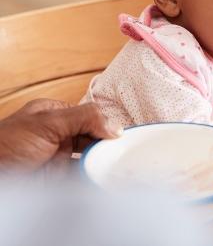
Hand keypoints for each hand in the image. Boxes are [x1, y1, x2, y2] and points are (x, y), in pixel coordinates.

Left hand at [0, 99, 122, 173]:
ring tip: (116, 164)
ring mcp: (58, 156)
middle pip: (92, 135)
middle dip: (106, 142)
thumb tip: (115, 126)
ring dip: (102, 160)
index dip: (106, 123)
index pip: (90, 114)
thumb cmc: (5, 145)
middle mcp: (58, 133)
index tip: (120, 134)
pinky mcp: (57, 178)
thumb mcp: (48, 122)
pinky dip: (94, 176)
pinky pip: (82, 176)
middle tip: (121, 151)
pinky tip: (103, 176)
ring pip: (89, 156)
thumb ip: (84, 118)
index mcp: (54, 113)